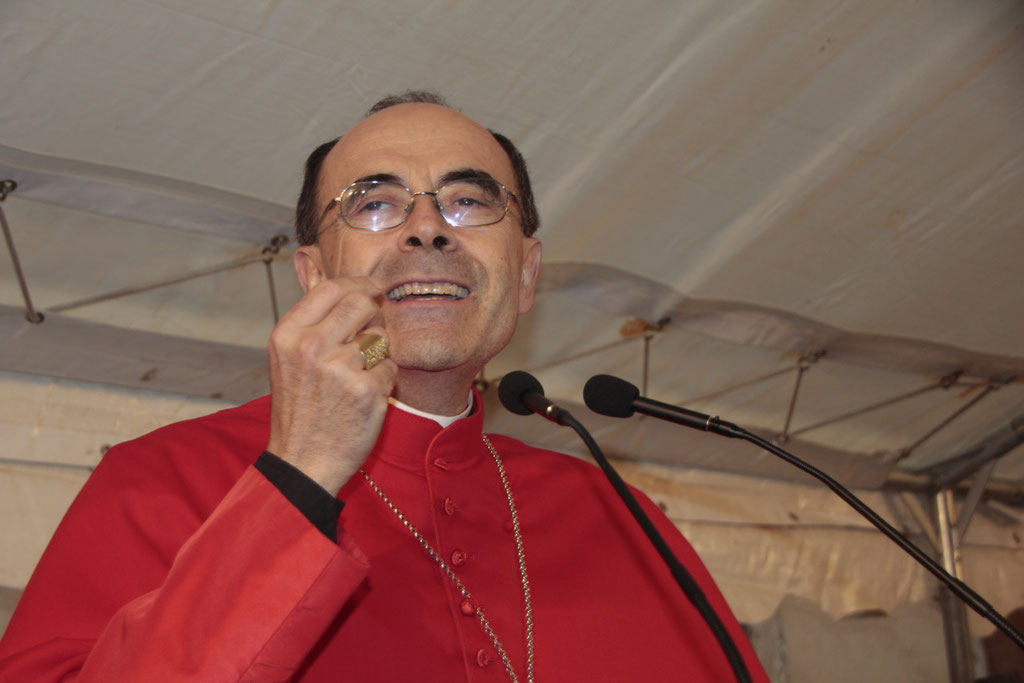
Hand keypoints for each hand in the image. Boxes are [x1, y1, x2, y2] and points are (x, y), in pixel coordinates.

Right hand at [266, 277, 397, 493]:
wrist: (302, 461)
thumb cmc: (299, 410)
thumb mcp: (288, 360)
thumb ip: (312, 325)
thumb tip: (350, 290)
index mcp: (288, 335)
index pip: (331, 288)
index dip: (358, 283)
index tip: (372, 287)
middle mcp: (311, 346)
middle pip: (361, 302)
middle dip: (373, 314)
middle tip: (372, 331)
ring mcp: (340, 368)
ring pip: (380, 337)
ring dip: (377, 354)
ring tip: (358, 377)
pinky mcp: (367, 390)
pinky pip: (390, 367)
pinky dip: (383, 381)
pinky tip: (364, 398)